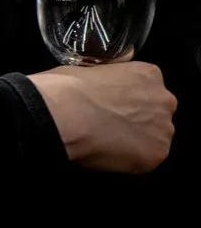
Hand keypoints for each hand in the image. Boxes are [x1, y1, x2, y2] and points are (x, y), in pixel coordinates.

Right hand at [29, 62, 175, 173]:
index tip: (112, 103)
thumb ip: (109, 81)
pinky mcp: (157, 154)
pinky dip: (130, 157)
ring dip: (135, 139)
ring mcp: (163, 129)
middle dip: (138, 118)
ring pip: (154, 136)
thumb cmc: (69, 88)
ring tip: (107, 140)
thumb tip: (104, 90)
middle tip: (110, 122)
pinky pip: (145, 157)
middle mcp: (164, 100)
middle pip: (156, 112)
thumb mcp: (90, 70)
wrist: (63, 115)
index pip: (147, 86)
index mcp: (149, 74)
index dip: (128, 97)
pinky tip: (108, 152)